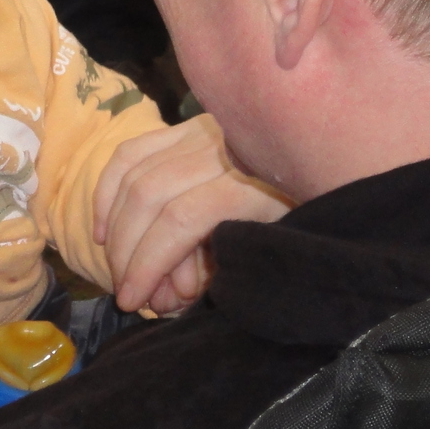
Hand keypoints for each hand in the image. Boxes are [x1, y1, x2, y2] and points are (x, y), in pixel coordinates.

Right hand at [93, 115, 291, 314]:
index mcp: (249, 182)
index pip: (180, 220)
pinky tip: (102, 229)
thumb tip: (168, 295)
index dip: (148, 264)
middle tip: (125, 292)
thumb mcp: (279, 243)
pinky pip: (130, 153)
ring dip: (114, 227)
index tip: (133, 301)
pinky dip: (108, 191)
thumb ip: (225, 267)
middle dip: (127, 253)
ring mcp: (198, 133)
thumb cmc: (310, 210)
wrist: (327, 155)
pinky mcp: (184, 127)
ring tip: (115, 268)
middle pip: (149, 197)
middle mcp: (219, 150)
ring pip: (134, 175)